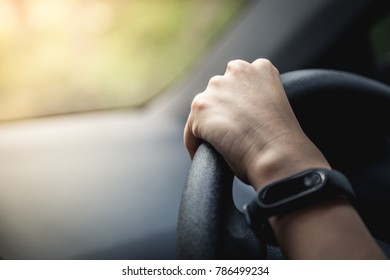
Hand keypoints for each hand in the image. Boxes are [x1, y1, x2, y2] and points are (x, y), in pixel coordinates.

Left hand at [184, 59, 329, 189]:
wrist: (276, 153)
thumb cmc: (282, 140)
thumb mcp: (276, 107)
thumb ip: (257, 100)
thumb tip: (240, 116)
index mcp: (261, 68)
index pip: (240, 82)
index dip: (240, 104)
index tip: (243, 122)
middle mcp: (237, 70)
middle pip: (219, 92)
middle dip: (222, 111)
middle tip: (230, 135)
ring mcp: (216, 87)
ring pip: (204, 109)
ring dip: (208, 125)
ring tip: (218, 146)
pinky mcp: (200, 106)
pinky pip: (191, 130)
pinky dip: (195, 143)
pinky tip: (204, 156)